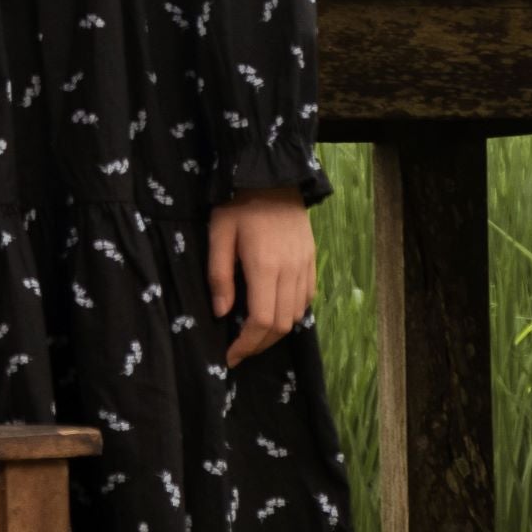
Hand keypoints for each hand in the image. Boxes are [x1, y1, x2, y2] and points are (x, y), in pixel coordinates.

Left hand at [207, 187, 315, 367]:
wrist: (273, 176)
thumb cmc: (239, 203)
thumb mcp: (219, 234)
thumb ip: (219, 275)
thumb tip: (221, 313)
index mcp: (265, 267)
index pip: (261, 321)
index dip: (246, 345)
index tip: (229, 355)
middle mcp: (290, 271)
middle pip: (281, 325)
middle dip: (259, 345)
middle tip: (240, 351)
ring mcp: (305, 266)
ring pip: (296, 315)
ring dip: (276, 332)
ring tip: (254, 336)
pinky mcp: (312, 260)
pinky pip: (306, 299)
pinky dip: (291, 314)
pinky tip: (275, 313)